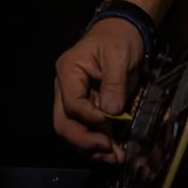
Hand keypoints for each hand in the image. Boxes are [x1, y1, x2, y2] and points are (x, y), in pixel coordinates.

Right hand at [53, 17, 144, 162]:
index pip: (72, 104)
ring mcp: (76, 100)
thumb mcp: (118, 56)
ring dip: (92, 147)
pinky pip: (87, 129)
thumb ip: (114, 83)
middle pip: (64, 123)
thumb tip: (112, 111)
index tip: (114, 121)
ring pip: (73, 131)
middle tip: (109, 150)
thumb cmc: (119, 39)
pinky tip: (115, 150)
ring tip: (116, 155)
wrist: (124, 31)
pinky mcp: (89, 107)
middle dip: (86, 140)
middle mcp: (66, 89)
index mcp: (69, 73)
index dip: (92, 118)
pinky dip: (100, 143)